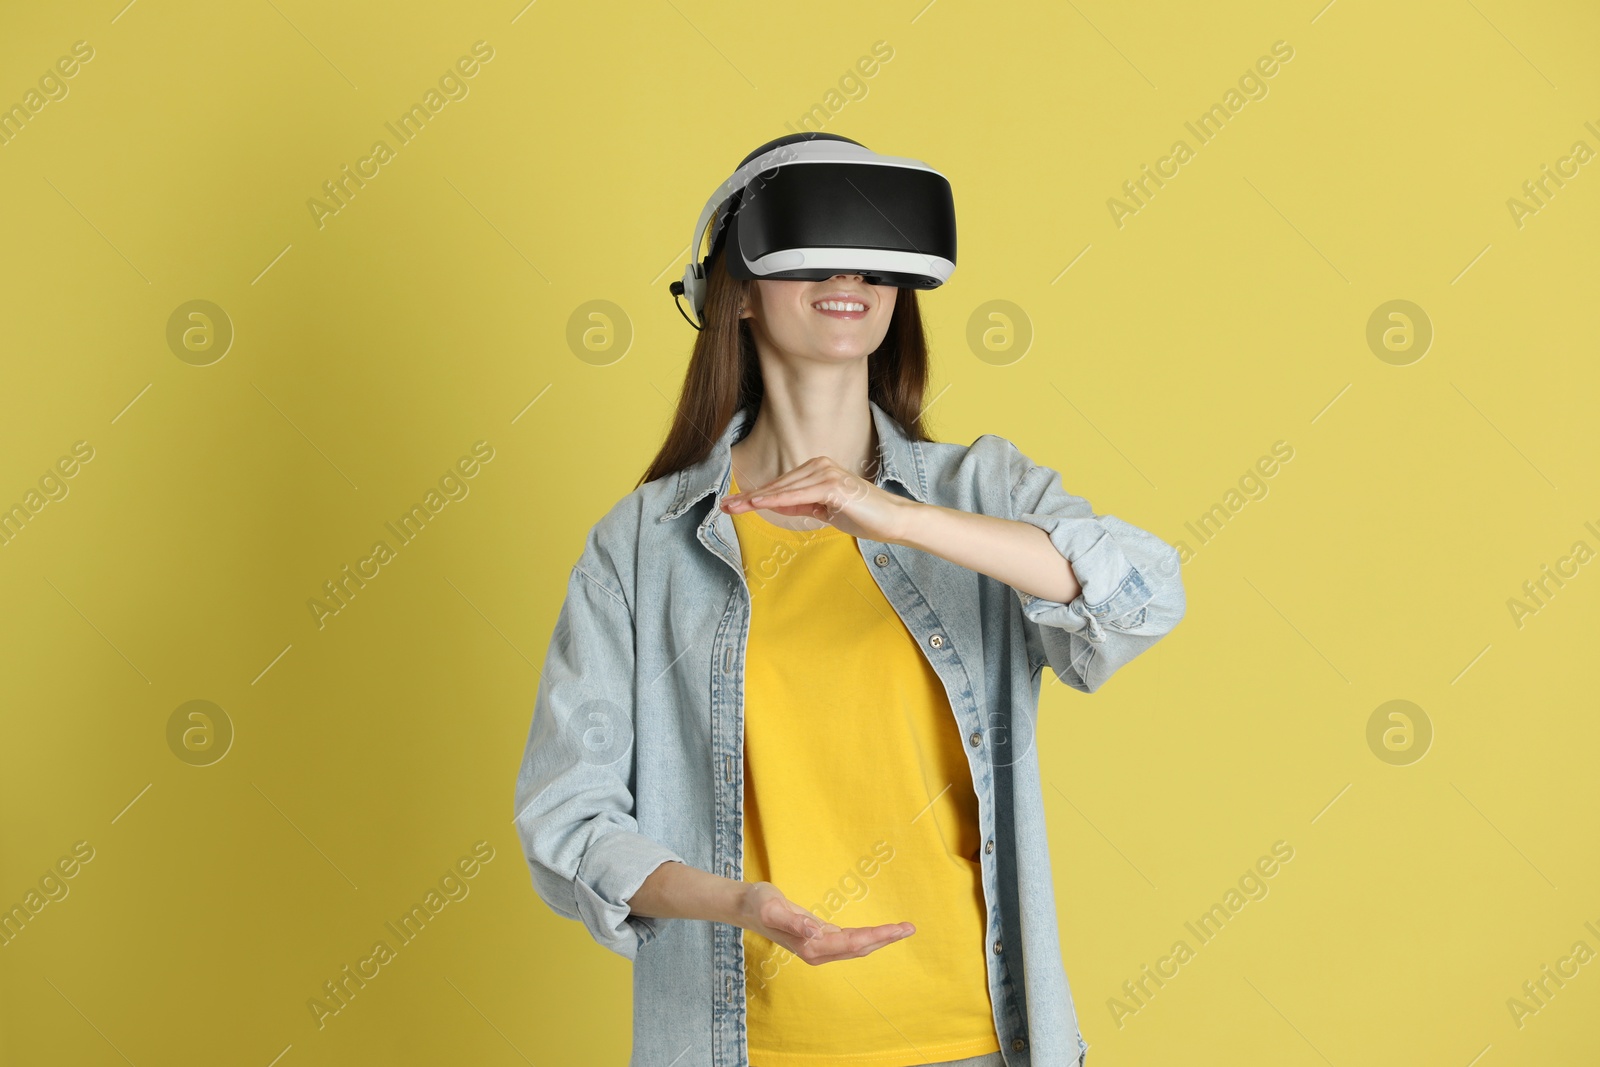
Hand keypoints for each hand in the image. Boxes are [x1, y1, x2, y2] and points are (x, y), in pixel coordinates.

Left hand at [719, 457, 919, 542]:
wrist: (892, 520)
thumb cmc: (862, 515)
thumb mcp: (824, 510)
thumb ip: (800, 504)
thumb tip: (774, 504)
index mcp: (817, 469)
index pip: (780, 485)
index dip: (754, 496)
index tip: (732, 504)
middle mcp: (819, 466)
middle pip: (777, 485)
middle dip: (749, 498)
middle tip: (724, 506)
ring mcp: (826, 474)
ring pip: (784, 490)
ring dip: (757, 500)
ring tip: (734, 507)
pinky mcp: (833, 486)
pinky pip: (798, 496)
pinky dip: (777, 500)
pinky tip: (758, 505)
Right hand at [737, 880, 914, 963]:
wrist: (746, 908)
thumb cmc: (759, 904)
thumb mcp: (772, 908)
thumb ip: (793, 920)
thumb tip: (816, 931)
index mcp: (811, 946)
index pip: (852, 942)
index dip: (878, 936)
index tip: (899, 929)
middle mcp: (818, 951)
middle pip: (859, 948)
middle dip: (885, 939)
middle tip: (910, 928)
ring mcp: (819, 947)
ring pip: (856, 946)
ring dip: (879, 939)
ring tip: (901, 929)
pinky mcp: (818, 939)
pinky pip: (849, 941)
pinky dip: (867, 937)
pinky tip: (878, 933)